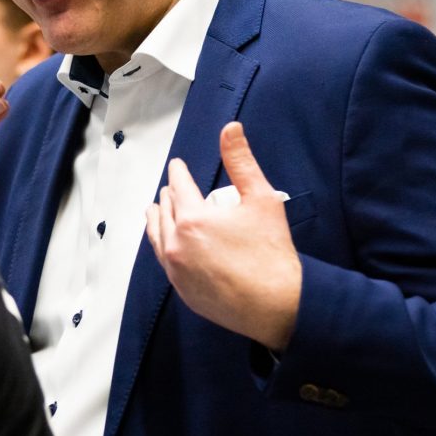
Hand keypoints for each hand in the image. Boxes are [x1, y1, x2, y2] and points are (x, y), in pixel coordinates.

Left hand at [144, 121, 301, 350]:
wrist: (280, 307)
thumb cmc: (273, 252)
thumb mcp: (262, 199)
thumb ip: (241, 161)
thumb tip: (230, 128)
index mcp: (192, 218)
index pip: (178, 184)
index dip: (179, 171)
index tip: (178, 165)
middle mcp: (176, 243)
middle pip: (165, 208)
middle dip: (171, 193)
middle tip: (177, 187)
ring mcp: (176, 269)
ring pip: (156, 234)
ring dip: (159, 218)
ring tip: (160, 208)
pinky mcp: (181, 289)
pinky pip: (163, 260)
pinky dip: (163, 245)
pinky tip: (169, 242)